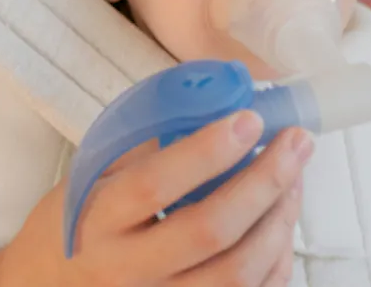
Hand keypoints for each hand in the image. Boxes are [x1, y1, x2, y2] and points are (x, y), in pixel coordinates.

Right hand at [0, 112, 312, 286]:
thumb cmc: (73, 222)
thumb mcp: (92, 176)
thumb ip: (144, 146)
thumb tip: (211, 102)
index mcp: (99, 220)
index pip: (156, 185)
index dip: (207, 152)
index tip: (249, 118)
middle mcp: (126, 272)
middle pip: (209, 233)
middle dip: (264, 183)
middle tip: (296, 142)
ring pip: (238, 274)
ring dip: (279, 220)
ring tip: (296, 176)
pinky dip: (276, 260)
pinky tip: (282, 222)